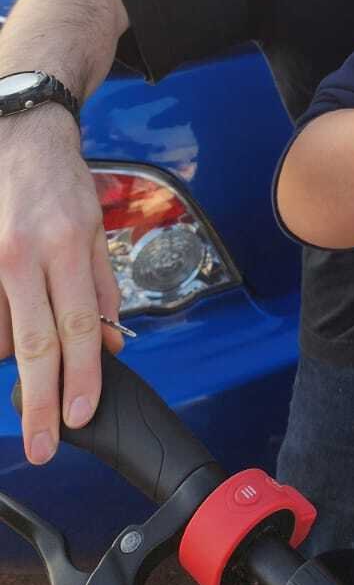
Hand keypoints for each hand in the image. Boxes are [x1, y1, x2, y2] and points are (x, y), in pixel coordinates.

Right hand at [0, 108, 123, 464]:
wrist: (17, 138)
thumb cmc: (59, 185)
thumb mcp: (95, 228)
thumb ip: (103, 288)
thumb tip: (113, 344)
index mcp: (66, 246)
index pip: (79, 327)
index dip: (82, 377)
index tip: (81, 416)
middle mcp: (24, 256)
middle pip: (36, 345)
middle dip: (41, 403)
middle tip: (44, 447)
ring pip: (2, 338)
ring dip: (20, 363)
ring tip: (37, 375)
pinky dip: (1, 339)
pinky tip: (14, 344)